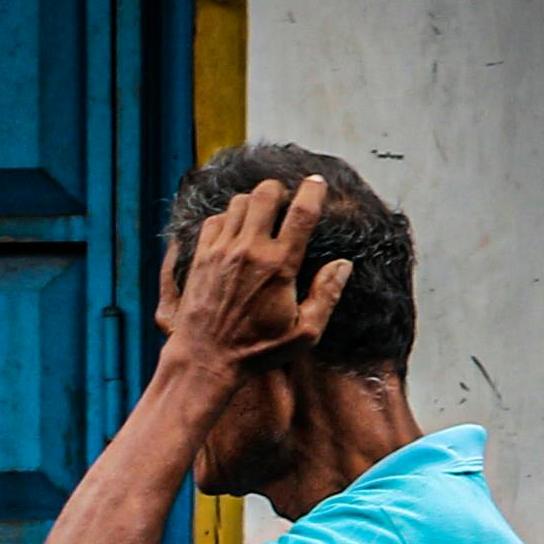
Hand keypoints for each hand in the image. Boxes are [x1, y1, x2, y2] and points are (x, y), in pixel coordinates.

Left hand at [157, 174, 353, 386]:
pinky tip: (234, 234)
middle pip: (265, 193)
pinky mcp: (200, 258)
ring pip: (238, 202)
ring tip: (260, 219)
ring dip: (253, 203)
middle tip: (284, 203)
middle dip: (279, 190)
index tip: (317, 183)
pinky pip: (214, 220)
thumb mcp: (304, 333)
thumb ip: (327, 295)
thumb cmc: (256, 351)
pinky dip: (226, 218)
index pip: (301, 213)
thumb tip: (343, 265)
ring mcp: (221, 252)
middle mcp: (249, 252)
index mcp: (279, 266)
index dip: (313, 191)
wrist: (204, 360)